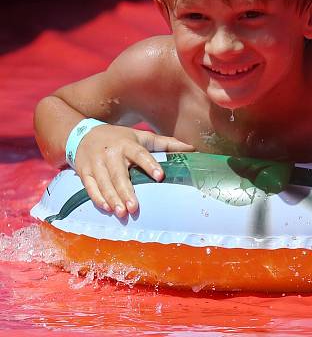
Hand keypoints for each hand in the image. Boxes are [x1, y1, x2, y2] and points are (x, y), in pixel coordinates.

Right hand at [73, 125, 194, 217]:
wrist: (84, 134)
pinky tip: (106, 208)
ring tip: (122, 213)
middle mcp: (111, 153)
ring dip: (113, 199)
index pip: (140, 154)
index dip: (150, 164)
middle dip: (127, 192)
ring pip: (105, 183)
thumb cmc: (120, 138)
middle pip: (119, 174)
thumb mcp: (142, 137)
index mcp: (127, 144)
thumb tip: (192, 149)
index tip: (160, 176)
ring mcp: (96, 163)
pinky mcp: (84, 172)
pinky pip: (90, 187)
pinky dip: (97, 197)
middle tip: (135, 208)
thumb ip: (166, 144)